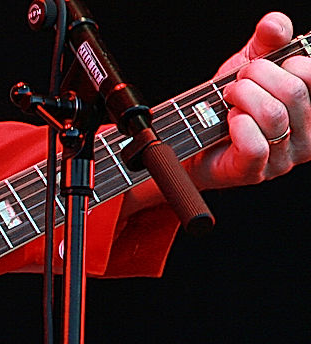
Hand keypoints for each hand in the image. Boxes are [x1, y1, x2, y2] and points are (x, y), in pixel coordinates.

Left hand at [188, 12, 310, 189]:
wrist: (190, 137)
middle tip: (236, 83)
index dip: (285, 62)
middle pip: (294, 91)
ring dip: (242, 97)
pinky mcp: (256, 172)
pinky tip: (230, 122)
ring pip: (273, 115)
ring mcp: (284, 158)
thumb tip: (275, 25)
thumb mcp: (249, 63)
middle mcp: (308, 135)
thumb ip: (268, 40)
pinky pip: (255, 145)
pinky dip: (237, 125)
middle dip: (256, 76)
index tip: (260, 69)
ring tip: (228, 100)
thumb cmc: (226, 103)